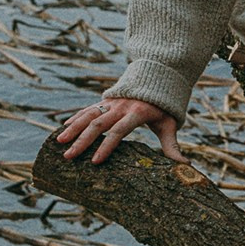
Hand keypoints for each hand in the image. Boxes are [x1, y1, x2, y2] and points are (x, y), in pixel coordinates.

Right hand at [56, 96, 181, 164]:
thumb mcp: (170, 124)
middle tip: (68, 157)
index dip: (107, 146)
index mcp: (138, 113)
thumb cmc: (165, 108)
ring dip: (73, 128)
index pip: (119, 131)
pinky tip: (63, 128)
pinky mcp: (106, 100)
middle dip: (82, 141)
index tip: (94, 162)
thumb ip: (172, 145)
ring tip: (59, 143)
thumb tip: (185, 167)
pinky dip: (75, 118)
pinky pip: (88, 109)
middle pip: (99, 124)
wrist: (159, 78)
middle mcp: (122, 107)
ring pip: (89, 115)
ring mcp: (112, 102)